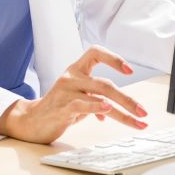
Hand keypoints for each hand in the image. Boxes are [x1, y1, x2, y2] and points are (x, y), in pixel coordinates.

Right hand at [0, 45, 148, 144]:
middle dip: (128, 99)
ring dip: (123, 110)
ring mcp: (66, 91)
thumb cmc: (57, 108)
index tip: (129, 70)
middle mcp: (71, 77)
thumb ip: (94, 99)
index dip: (113, 58)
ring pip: (101, 94)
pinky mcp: (62, 106)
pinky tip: (108, 111)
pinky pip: (83, 104)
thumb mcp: (77, 99)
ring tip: (137, 120)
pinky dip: (98, 107)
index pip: (94, 52)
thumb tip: (111, 110)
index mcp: (75, 70)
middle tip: (143, 111)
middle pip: (105, 83)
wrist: (31, 121)